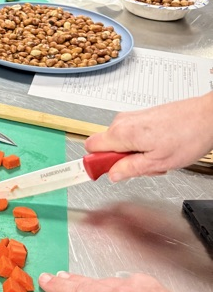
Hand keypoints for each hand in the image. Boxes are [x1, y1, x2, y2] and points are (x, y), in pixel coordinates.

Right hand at [84, 93, 212, 179]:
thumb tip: (112, 174)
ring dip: (134, 155)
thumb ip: (130, 169)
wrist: (206, 116)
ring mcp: (132, 117)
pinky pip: (131, 136)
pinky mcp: (141, 117)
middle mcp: (122, 121)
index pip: (90, 148)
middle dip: (121, 161)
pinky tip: (160, 149)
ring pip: (121, 143)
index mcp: (121, 132)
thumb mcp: (158, 163)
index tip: (101, 174)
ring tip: (157, 157)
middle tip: (144, 167)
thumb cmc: (188, 135)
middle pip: (106, 147)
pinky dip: (142, 146)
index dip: (95, 163)